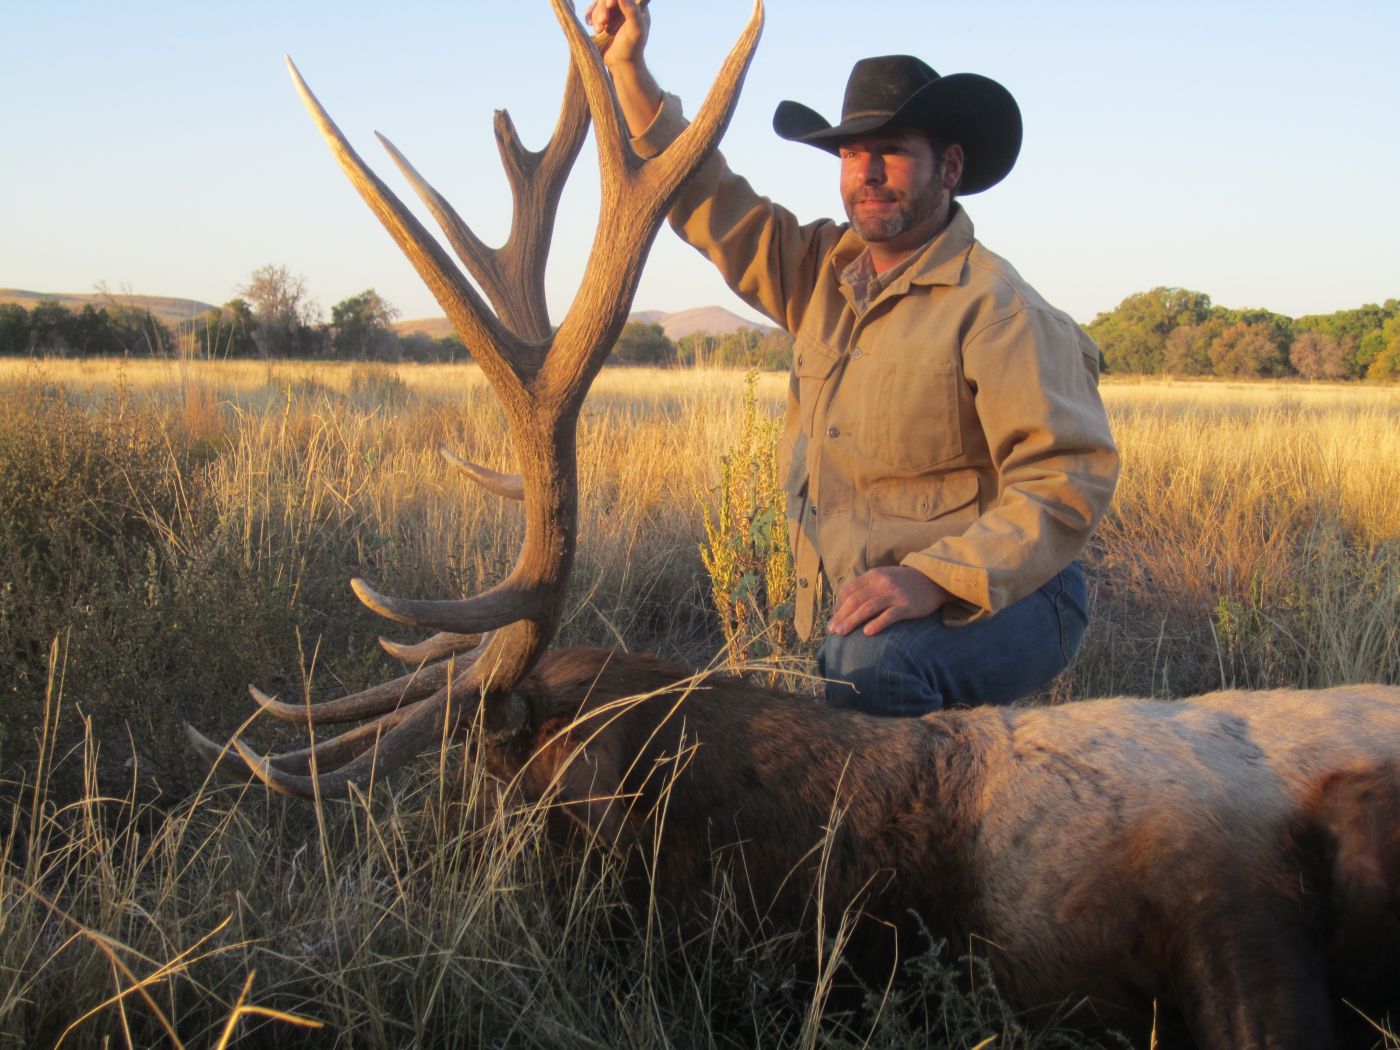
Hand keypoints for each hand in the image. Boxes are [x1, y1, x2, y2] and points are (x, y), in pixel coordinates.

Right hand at [585, 0, 648, 66]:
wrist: (621, 64)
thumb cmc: (631, 49)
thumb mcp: (635, 31)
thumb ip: (632, 12)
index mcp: (636, 6)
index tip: (610, 5)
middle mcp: (624, 6)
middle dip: (602, 9)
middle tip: (603, 23)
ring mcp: (612, 12)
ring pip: (597, 4)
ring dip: (596, 16)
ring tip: (599, 30)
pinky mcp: (602, 19)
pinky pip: (591, 10)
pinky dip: (589, 16)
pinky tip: (591, 25)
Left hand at [827, 567, 949, 636]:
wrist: (933, 580)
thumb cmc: (904, 583)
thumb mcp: (883, 577)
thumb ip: (866, 587)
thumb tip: (845, 606)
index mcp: (873, 575)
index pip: (849, 590)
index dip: (838, 606)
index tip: (832, 620)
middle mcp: (882, 582)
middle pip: (855, 600)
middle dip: (841, 616)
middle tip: (832, 631)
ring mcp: (895, 593)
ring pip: (868, 607)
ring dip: (852, 621)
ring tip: (841, 633)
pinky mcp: (907, 605)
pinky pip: (889, 615)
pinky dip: (877, 624)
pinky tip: (867, 633)